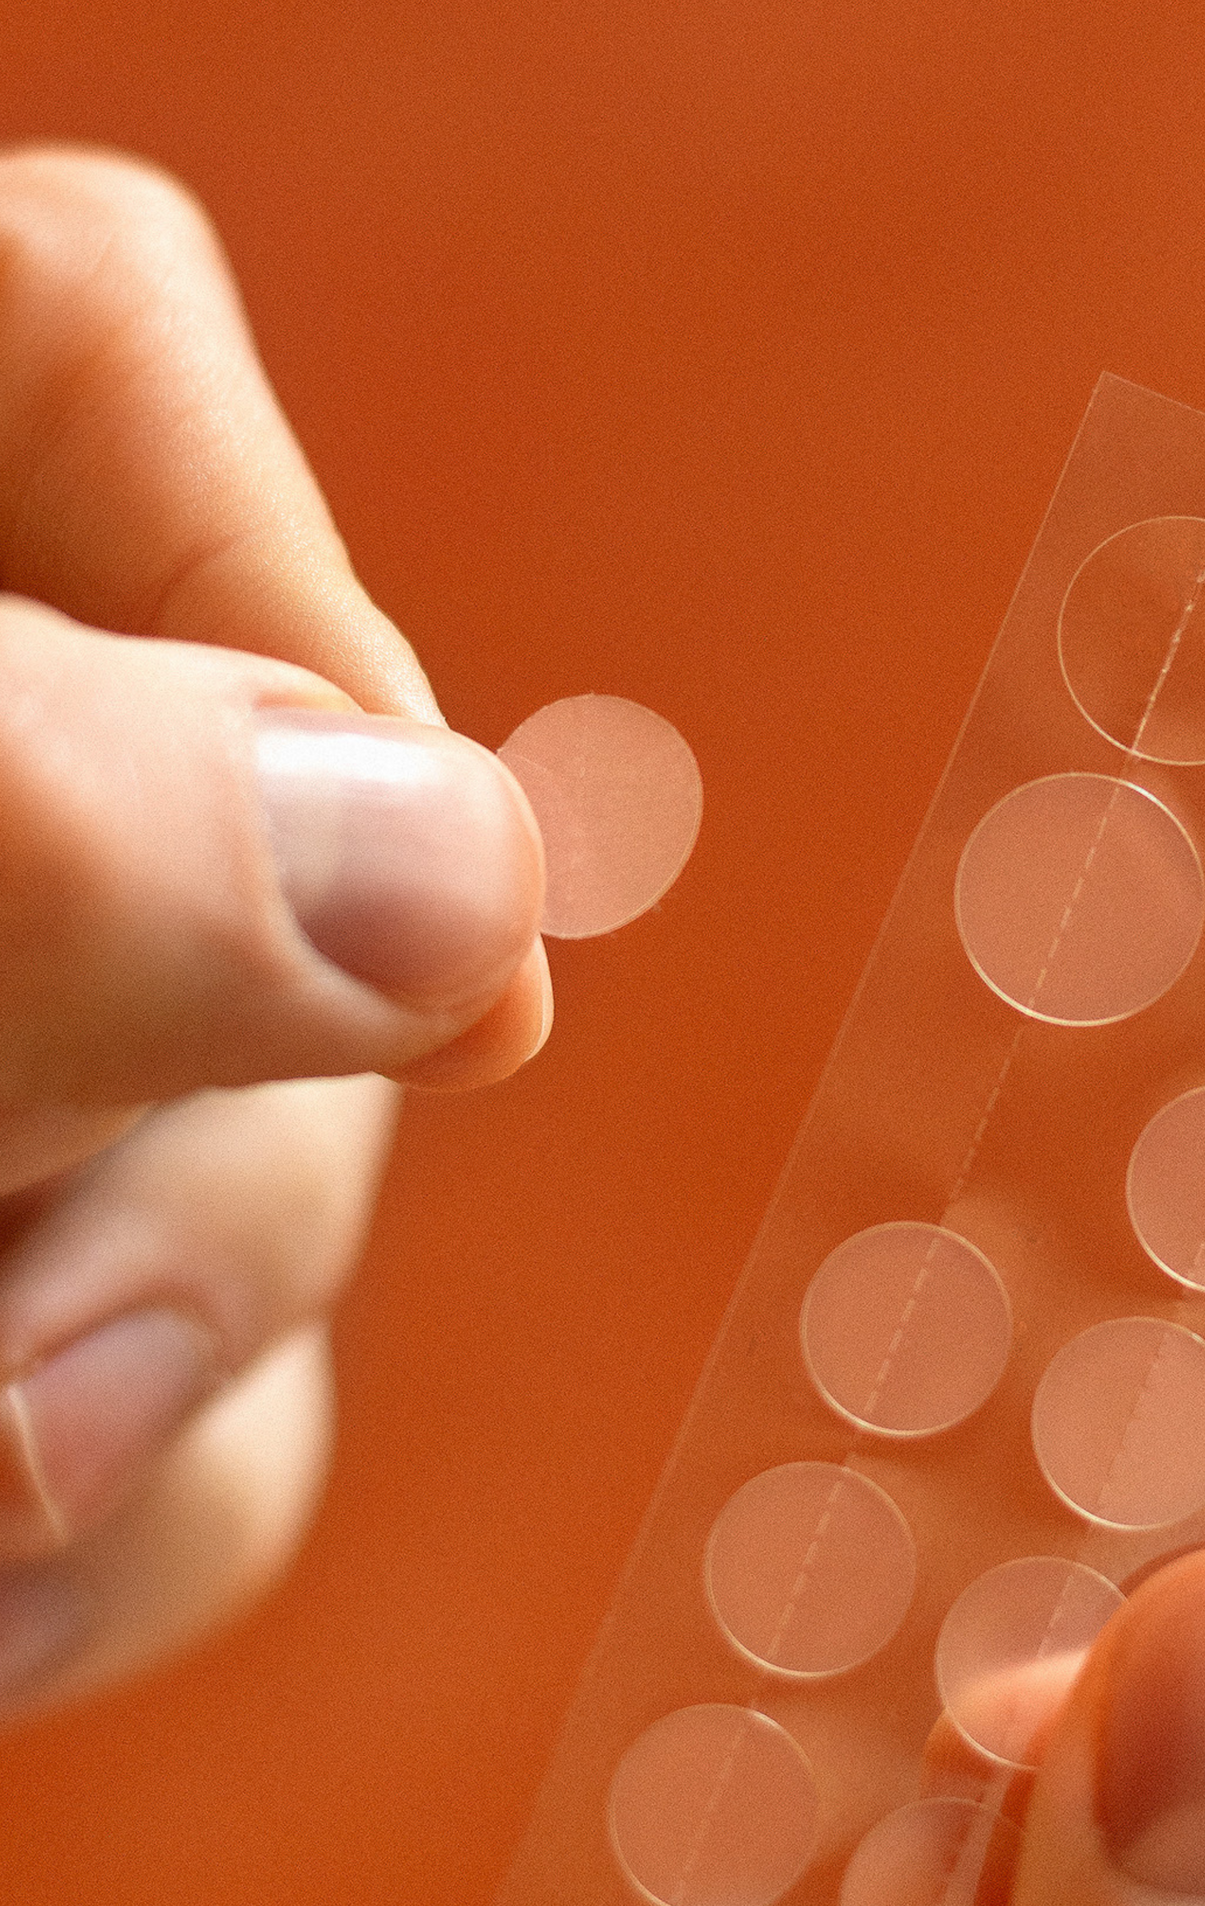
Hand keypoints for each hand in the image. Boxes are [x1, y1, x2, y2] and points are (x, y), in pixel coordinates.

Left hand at [0, 147, 547, 1717]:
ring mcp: (4, 1079)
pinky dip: (100, 1547)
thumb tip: (459, 911)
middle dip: (197, 1184)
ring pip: (256, 1211)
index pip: (91, 358)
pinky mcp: (1, 1300)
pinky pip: (147, 1440)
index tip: (325, 939)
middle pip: (262, 877)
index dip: (253, 631)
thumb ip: (12, 832)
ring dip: (156, 1421)